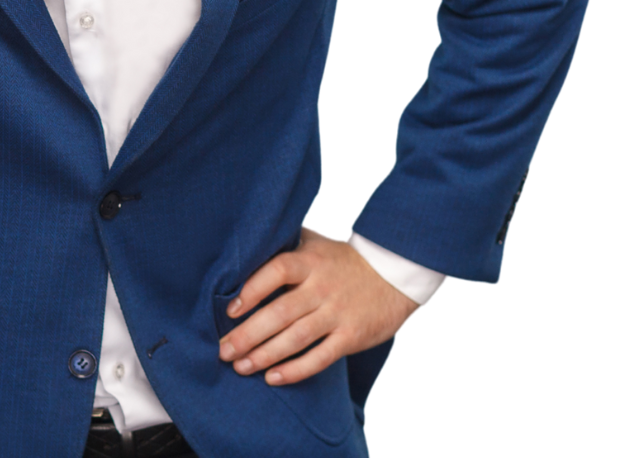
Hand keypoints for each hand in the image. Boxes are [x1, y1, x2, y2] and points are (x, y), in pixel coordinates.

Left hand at [217, 228, 416, 385]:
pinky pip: (320, 357)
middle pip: (280, 312)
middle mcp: (322, 287)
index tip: (229, 310)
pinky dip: (295, 370)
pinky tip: (272, 378)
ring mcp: (337, 313)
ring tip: (240, 367)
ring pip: (296, 338)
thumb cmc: (343, 261)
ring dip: (265, 355)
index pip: (277, 271)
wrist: (395, 275)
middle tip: (223, 350)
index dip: (252, 290)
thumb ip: (285, 244)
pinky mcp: (351, 336)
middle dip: (248, 335)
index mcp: (310, 261)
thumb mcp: (315, 244)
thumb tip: (245, 240)